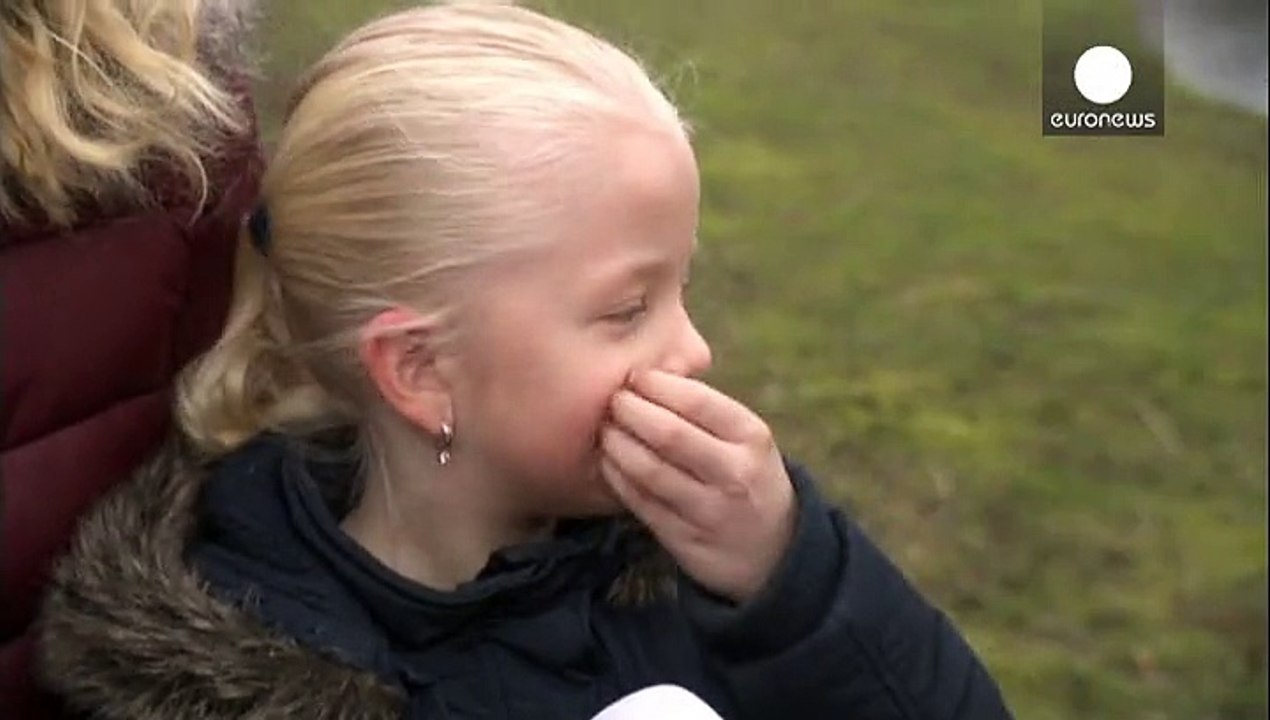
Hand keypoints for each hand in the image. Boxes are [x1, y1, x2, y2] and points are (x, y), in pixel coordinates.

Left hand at [600, 369, 795, 603]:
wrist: (773, 549)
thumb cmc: (747, 475)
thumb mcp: (746, 439)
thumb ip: (706, 411)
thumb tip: (646, 375)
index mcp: (751, 437)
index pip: (697, 401)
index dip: (657, 385)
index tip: (634, 376)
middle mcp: (734, 474)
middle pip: (669, 435)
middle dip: (631, 411)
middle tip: (613, 401)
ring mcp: (709, 511)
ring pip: (649, 471)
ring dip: (617, 444)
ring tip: (605, 429)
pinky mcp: (685, 539)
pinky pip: (640, 502)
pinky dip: (617, 477)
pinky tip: (608, 461)